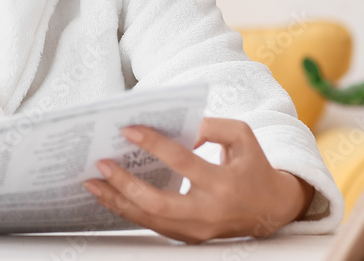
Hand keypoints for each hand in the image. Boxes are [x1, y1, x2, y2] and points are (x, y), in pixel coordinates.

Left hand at [83, 117, 314, 243]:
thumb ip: (211, 126)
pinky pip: (152, 225)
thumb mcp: (242, 136)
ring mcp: (197, 230)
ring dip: (117, 201)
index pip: (183, 162)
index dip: (153, 144)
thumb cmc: (253, 166)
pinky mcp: (188, 237)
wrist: (271, 209)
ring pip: (150, 220)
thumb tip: (178, 126)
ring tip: (92, 183)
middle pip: (158, 203)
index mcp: (223, 183)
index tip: (127, 129)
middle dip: (125, 184)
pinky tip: (109, 195)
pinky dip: (128, 210)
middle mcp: (209, 211)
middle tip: (101, 164)